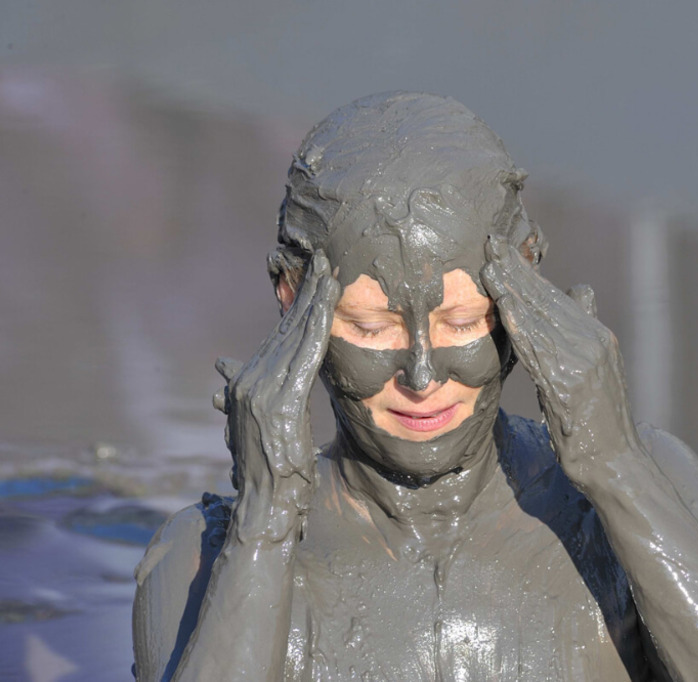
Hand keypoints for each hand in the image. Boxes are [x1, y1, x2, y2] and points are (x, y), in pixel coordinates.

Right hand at [212, 251, 339, 529]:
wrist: (265, 512)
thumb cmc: (274, 480)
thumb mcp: (264, 433)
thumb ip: (258, 403)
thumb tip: (231, 376)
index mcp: (249, 386)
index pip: (278, 338)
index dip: (296, 308)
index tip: (314, 281)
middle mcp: (251, 382)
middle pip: (286, 328)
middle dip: (306, 294)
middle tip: (324, 260)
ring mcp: (262, 390)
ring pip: (295, 334)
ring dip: (314, 300)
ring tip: (331, 270)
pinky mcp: (282, 401)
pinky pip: (306, 353)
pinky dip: (319, 323)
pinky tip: (331, 301)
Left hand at [481, 236, 639, 485]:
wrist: (616, 464)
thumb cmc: (599, 421)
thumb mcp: (597, 368)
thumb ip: (585, 330)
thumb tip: (580, 288)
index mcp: (598, 337)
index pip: (557, 298)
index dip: (528, 274)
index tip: (503, 251)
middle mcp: (594, 343)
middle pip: (547, 301)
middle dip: (517, 271)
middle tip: (491, 243)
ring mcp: (584, 364)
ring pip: (541, 321)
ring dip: (513, 292)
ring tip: (490, 267)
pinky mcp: (571, 386)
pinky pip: (540, 351)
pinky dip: (521, 326)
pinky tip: (505, 307)